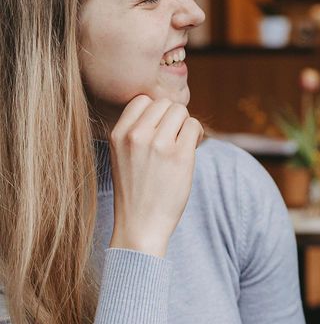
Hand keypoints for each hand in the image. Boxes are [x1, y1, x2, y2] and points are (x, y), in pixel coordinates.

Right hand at [108, 95, 203, 257]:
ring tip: (182, 145)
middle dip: (174, 118)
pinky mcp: (180, 156)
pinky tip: (190, 151)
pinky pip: (195, 126)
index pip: (142, 100)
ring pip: (181, 111)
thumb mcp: (123, 155)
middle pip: (165, 103)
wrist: (141, 224)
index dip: (156, 112)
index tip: (160, 130)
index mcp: (118, 134)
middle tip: (175, 139)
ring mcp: (159, 144)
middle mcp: (136, 135)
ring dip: (186, 125)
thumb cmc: (136, 191)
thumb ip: (137, 131)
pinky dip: (196, 136)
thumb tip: (167, 109)